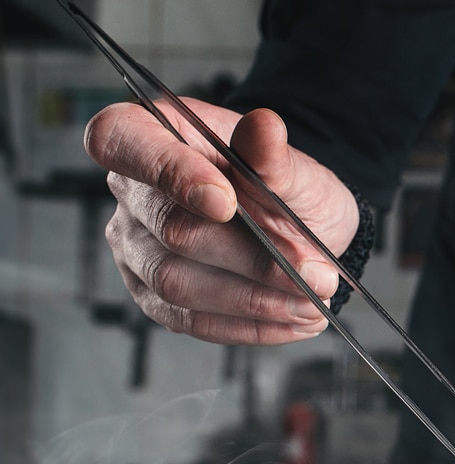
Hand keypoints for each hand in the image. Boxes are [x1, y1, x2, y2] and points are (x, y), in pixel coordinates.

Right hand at [83, 99, 358, 344]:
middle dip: (250, 258)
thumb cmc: (284, 185)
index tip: (228, 202)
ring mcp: (136, 249)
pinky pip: (191, 320)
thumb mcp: (290, 164)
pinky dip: (248, 326)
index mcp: (149, 132)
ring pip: (178, 284)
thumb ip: (271, 154)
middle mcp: (131, 192)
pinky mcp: (154, 296)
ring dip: (254, 300)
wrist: (300, 227)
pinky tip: (293, 322)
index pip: (120, 140)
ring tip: (312, 303)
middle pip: (171, 230)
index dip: (168, 172)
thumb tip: (265, 126)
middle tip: (314, 275)